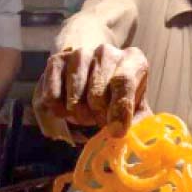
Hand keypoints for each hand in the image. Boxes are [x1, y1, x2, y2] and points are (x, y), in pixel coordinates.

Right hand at [33, 44, 150, 137]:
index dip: (119, 110)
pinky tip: (68, 108)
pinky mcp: (55, 61)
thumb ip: (139, 125)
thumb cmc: (118, 97)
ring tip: (86, 113)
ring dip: (78, 116)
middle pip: (97, 94)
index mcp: (133, 60)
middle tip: (100, 120)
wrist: (93, 72)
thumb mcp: (136, 109)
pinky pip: (52, 97)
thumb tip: (133, 140)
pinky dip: (59, 112)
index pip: (123, 81)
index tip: (116, 132)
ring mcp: (79, 54)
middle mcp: (106, 52)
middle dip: (98, 117)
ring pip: (74, 99)